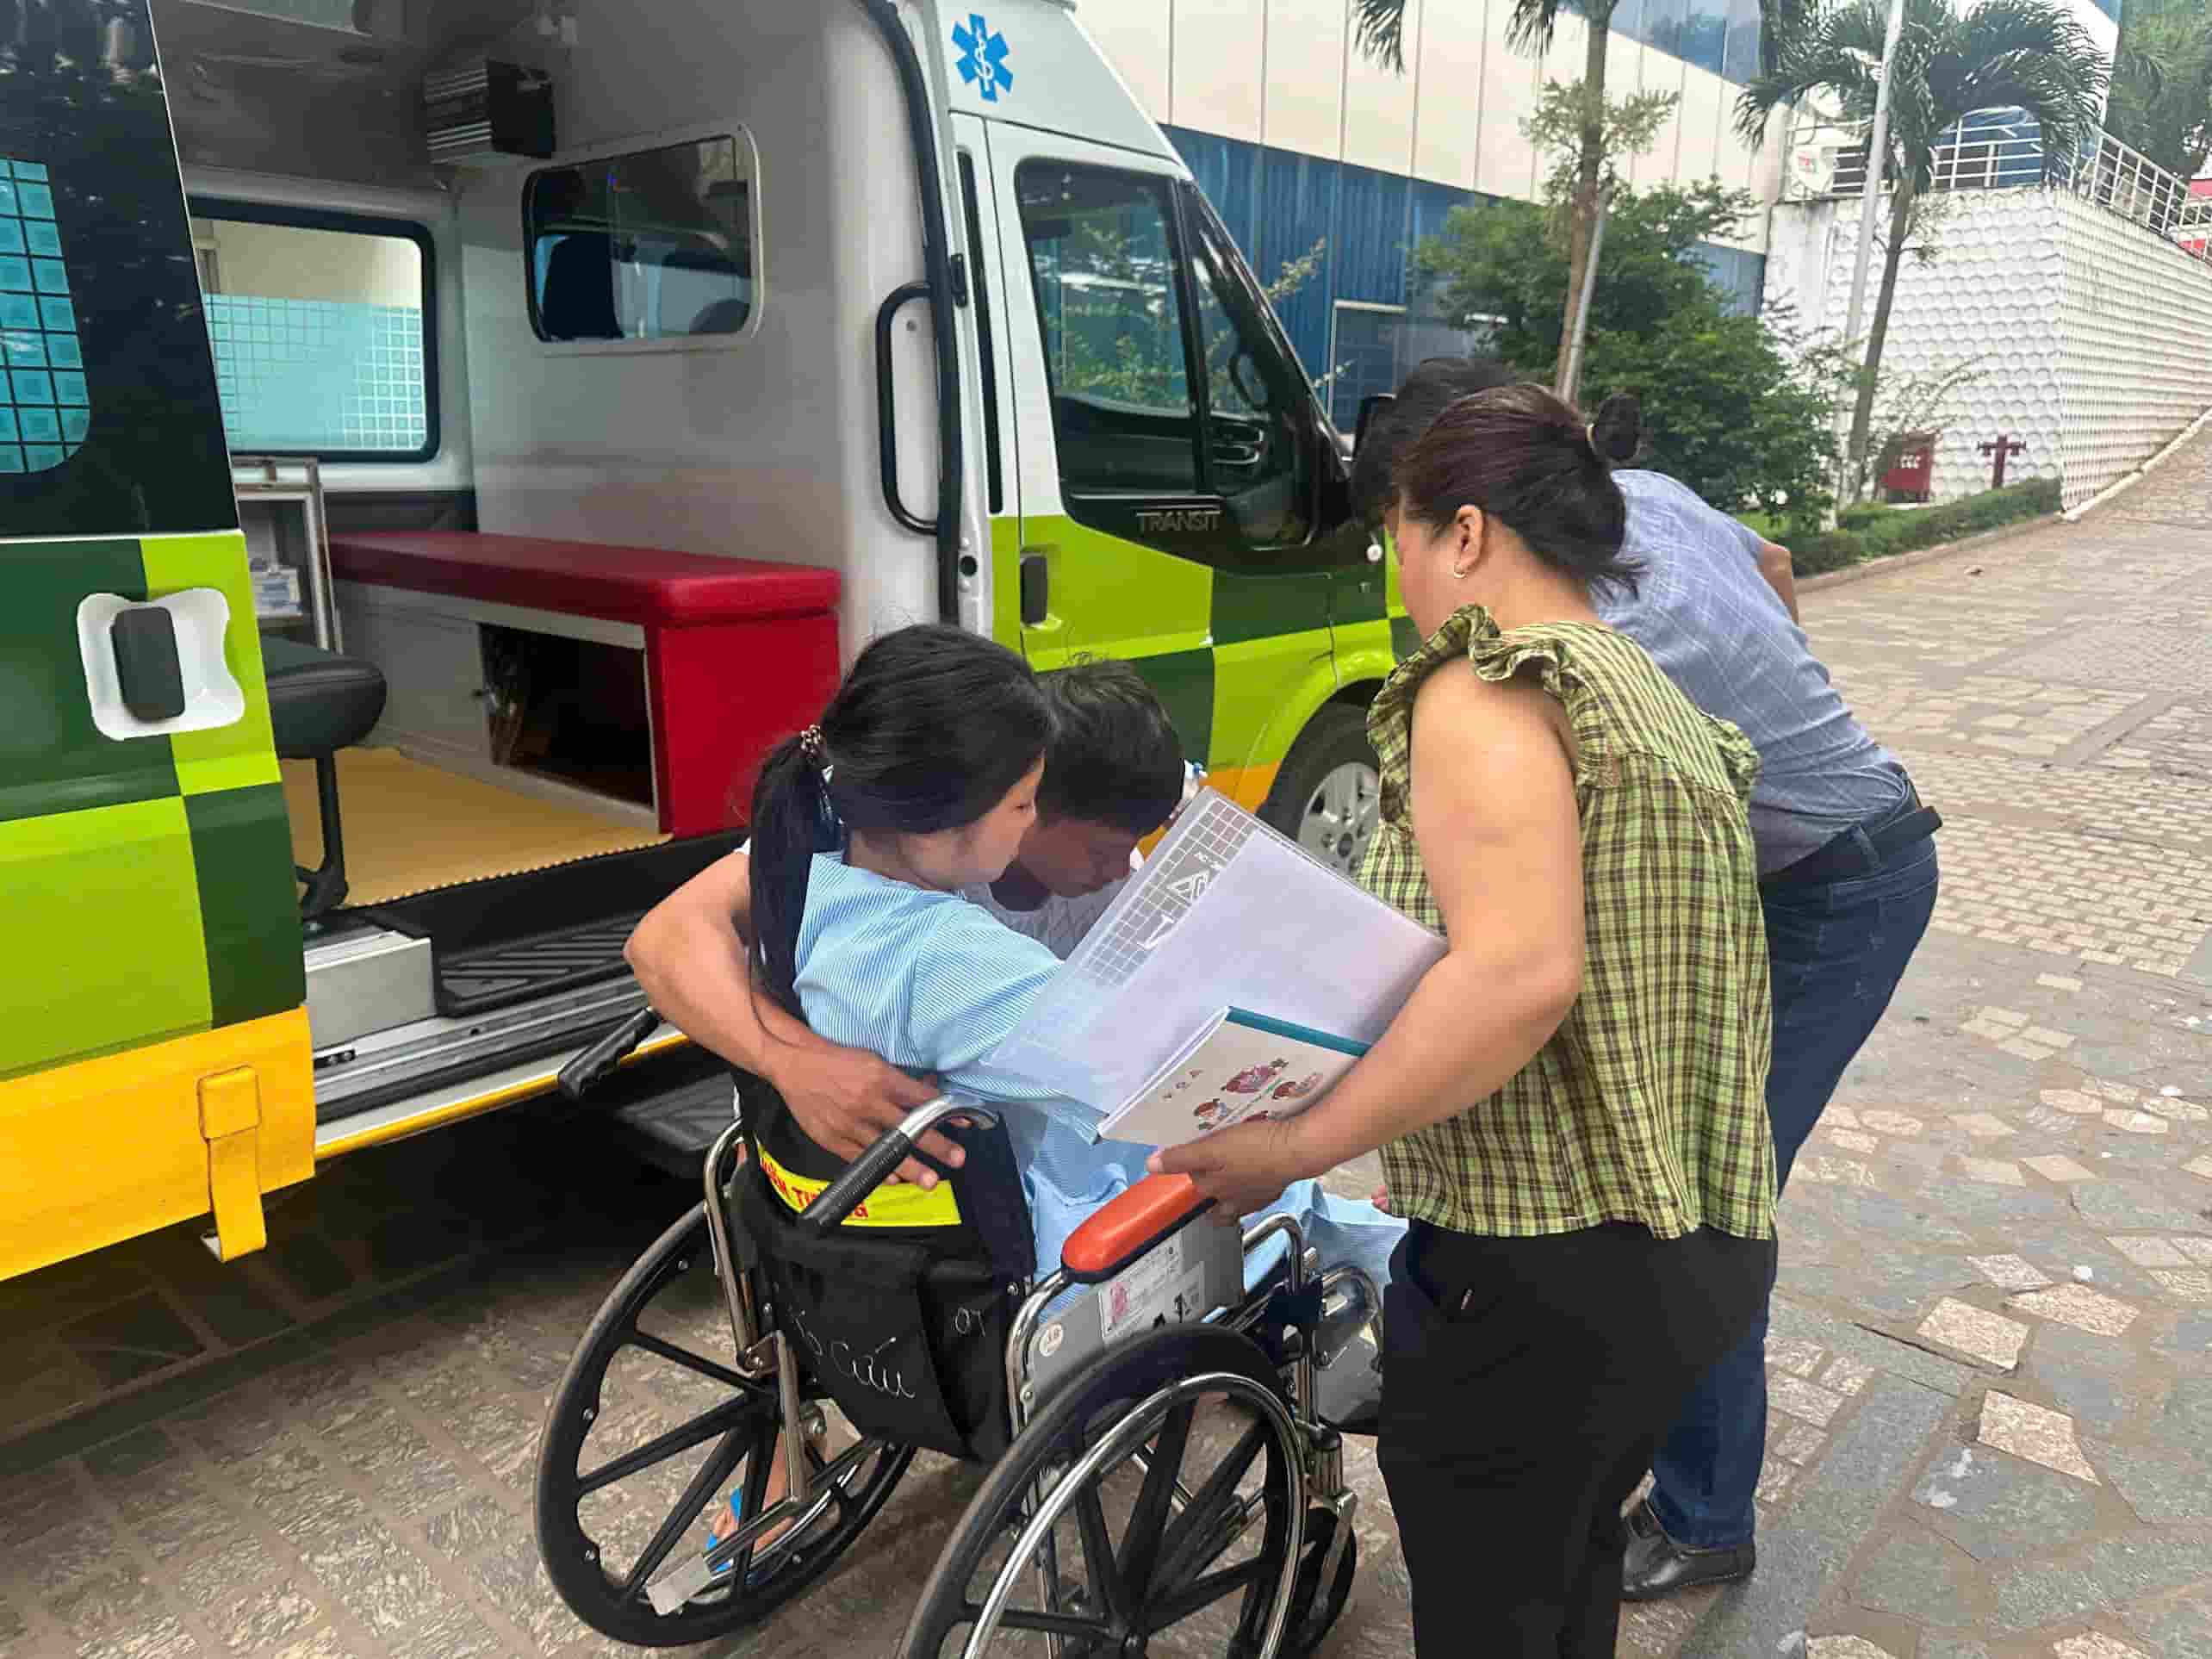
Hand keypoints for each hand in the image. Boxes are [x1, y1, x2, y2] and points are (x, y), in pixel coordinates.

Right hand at [766, 1043, 958, 1187]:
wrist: (795, 1066)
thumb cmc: (836, 1061)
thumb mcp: (872, 1061)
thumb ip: (898, 1081)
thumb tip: (929, 1092)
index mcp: (881, 1078)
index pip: (921, 1098)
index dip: (945, 1111)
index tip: (965, 1121)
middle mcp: (868, 1102)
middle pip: (909, 1127)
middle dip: (937, 1144)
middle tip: (958, 1158)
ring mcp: (850, 1123)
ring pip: (886, 1149)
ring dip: (911, 1167)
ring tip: (931, 1180)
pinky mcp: (833, 1139)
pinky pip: (860, 1159)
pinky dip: (877, 1169)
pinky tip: (893, 1177)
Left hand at [1147, 1119, 1311, 1220]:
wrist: (1298, 1151)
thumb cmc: (1253, 1149)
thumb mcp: (1211, 1150)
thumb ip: (1182, 1158)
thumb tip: (1151, 1165)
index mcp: (1214, 1190)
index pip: (1193, 1192)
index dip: (1189, 1179)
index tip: (1188, 1168)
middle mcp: (1233, 1200)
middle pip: (1214, 1206)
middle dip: (1210, 1194)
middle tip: (1208, 1174)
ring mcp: (1256, 1197)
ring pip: (1236, 1203)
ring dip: (1230, 1196)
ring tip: (1229, 1181)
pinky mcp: (1275, 1189)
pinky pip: (1258, 1194)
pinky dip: (1254, 1187)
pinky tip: (1256, 1175)